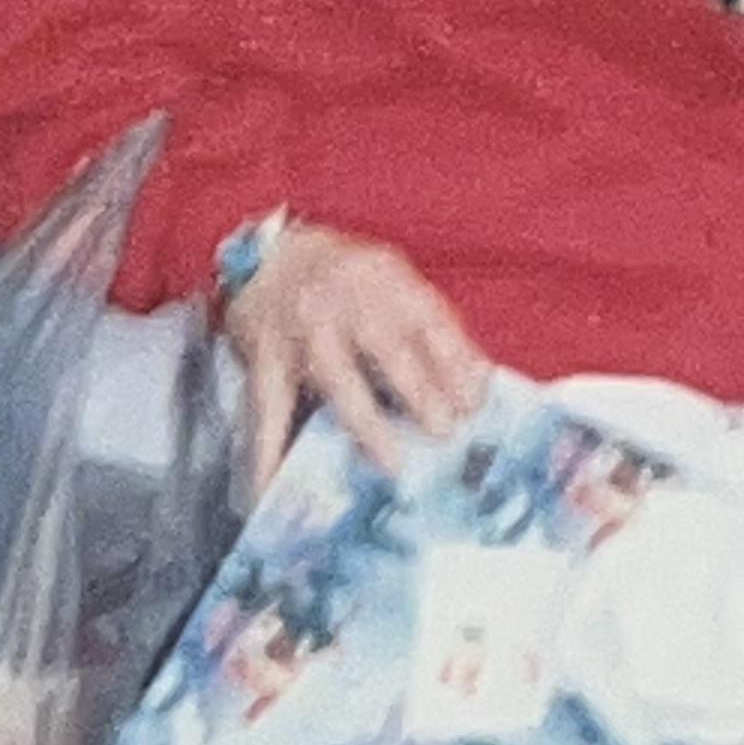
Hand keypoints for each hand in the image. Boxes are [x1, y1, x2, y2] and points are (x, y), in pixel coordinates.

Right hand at [221, 219, 489, 485]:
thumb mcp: (395, 283)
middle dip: (418, 389)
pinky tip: (270, 489)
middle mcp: (343, 299)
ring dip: (365, 423)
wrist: (269, 254)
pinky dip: (268, 453)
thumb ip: (434, 327)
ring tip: (392, 464)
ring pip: (335, 378)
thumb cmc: (348, 281)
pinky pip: (267, 409)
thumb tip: (479, 381)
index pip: (427, 319)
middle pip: (384, 345)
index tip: (475, 403)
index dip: (454, 360)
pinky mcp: (264, 357)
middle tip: (445, 431)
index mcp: (384, 278)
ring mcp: (301, 329)